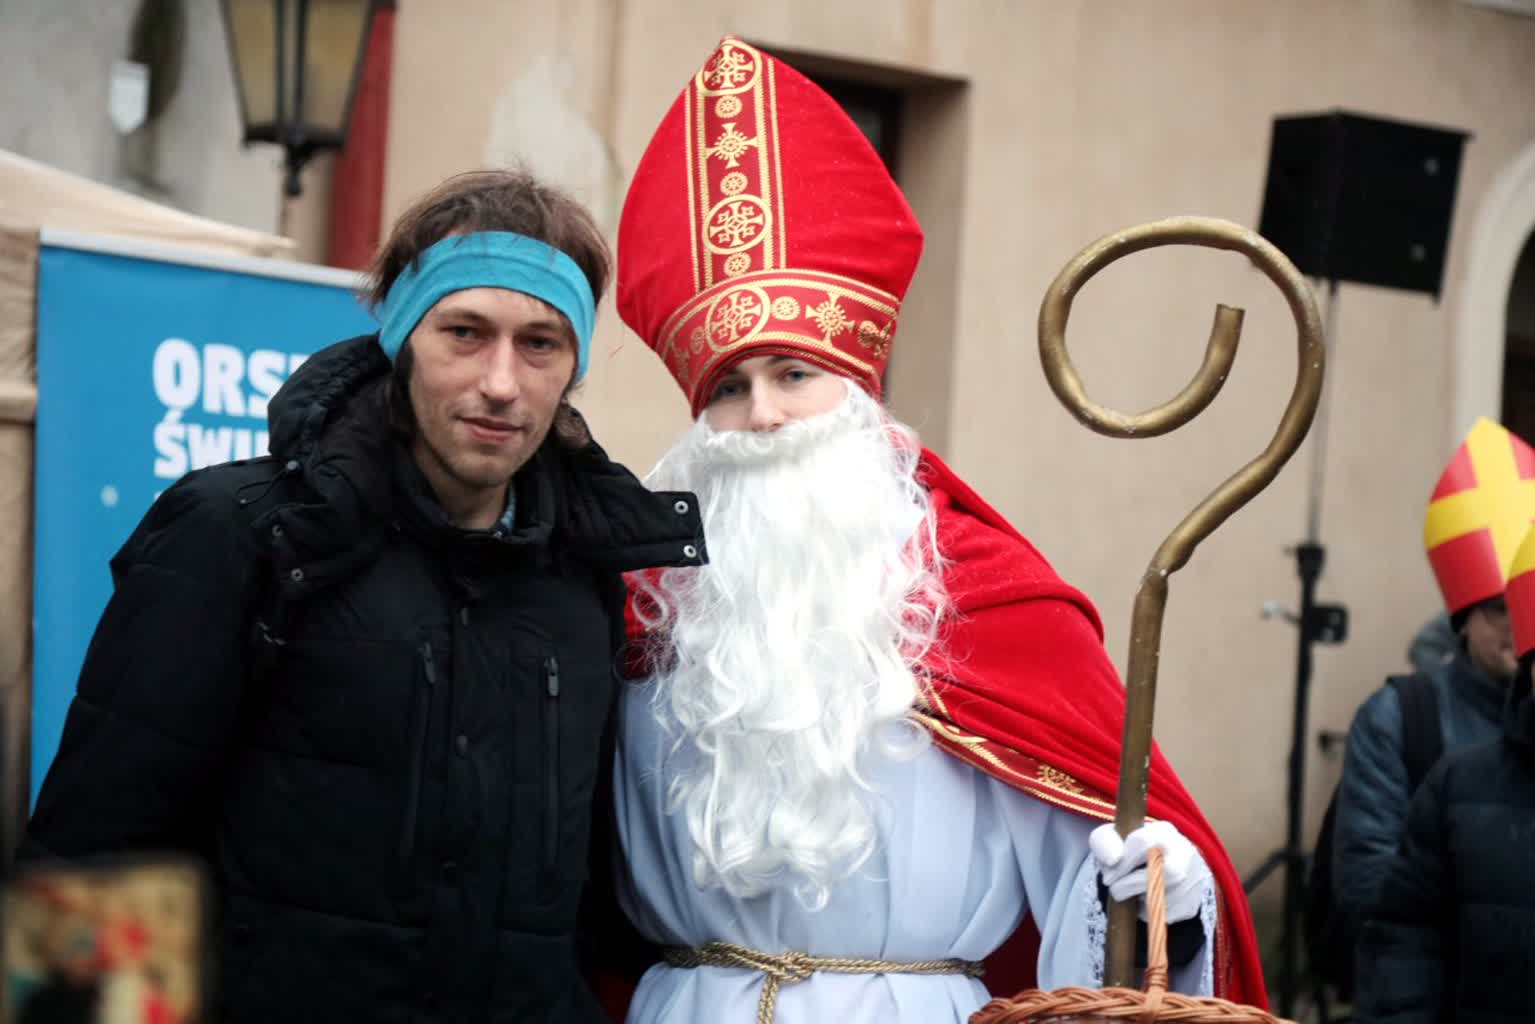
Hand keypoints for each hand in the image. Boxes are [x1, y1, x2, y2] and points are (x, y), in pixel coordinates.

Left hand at [1089, 820, 1210, 923]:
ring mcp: (1193, 879)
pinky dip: (1150, 913)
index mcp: (1164, 831)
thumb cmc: (1125, 851)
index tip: (1109, 877)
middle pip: (1169, 872)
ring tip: (1131, 893)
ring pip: (1169, 897)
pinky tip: (1144, 901)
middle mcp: (1186, 853)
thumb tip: (1114, 860)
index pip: (1145, 843)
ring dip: (1141, 900)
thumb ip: (1105, 844)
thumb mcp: (1109, 840)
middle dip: (1134, 885)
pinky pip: (1169, 916)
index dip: (1124, 863)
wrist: (1150, 867)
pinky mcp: (1191, 904)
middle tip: (1116, 890)